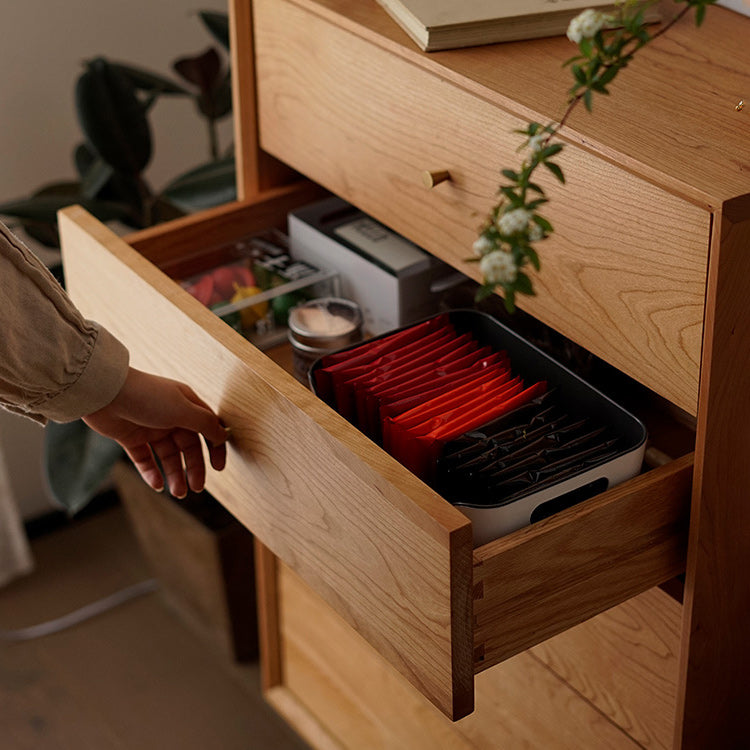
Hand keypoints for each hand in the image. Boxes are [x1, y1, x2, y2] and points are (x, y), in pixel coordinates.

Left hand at [83, 367, 227, 497]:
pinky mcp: (131, 438)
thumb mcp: (183, 409)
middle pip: (188, 447)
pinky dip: (152, 473)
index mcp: (186, 406)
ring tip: (177, 492)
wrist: (105, 392)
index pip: (207, 429)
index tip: (218, 468)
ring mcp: (150, 428)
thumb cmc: (147, 396)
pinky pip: (145, 460)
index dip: (215, 448)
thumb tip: (223, 435)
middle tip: (196, 488)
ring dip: (174, 475)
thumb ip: (206, 424)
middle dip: (193, 468)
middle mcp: (171, 417)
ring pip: (168, 456)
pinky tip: (157, 485)